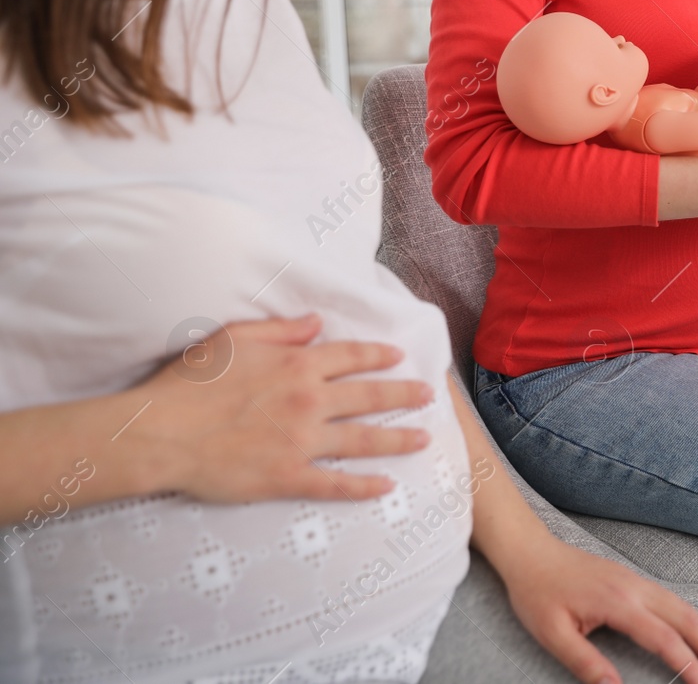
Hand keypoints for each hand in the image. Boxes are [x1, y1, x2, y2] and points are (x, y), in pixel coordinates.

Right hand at [136, 314, 431, 501]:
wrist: (159, 433)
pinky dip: (364, 487)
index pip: (351, 357)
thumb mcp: (233, 338)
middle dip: (402, 395)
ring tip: (422, 439)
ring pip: (363, 440)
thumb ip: (281, 330)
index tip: (398, 356)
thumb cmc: (189, 383)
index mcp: (297, 365)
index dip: (378, 356)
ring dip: (397, 439)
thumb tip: (317, 322)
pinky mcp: (288, 477)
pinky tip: (386, 486)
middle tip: (427, 396)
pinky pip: (335, 484)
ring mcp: (302, 442)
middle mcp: (309, 401)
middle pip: (369, 396)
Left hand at [503, 537, 697, 683]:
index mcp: (619, 602)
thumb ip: (586, 664)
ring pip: (687, 609)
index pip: (663, 638)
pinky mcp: (636, 582)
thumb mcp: (553, 634)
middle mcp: (637, 589)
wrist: (530, 552)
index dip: (687, 665)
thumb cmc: (537, 591)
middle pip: (689, 620)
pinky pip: (676, 602)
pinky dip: (697, 621)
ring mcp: (639, 582)